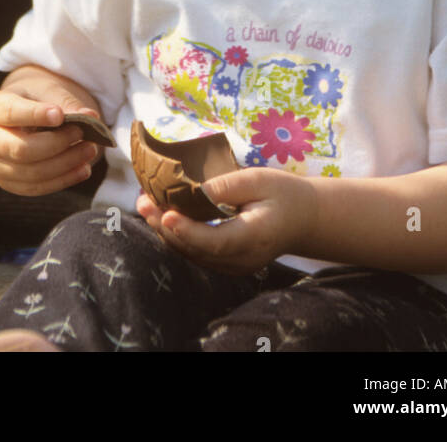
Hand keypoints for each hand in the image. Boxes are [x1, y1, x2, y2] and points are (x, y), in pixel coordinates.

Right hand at [0, 85, 103, 195]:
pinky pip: (38, 188)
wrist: (24, 115)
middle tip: (83, 133)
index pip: (12, 113)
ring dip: (65, 164)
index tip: (60, 115)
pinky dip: (64, 180)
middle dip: (56, 143)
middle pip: (21, 150)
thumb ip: (66, 102)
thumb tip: (91, 116)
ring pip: (32, 173)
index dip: (35, 115)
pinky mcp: (11, 184)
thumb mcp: (46, 91)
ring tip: (90, 149)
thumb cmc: (35, 99)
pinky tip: (84, 169)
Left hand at [136, 167, 316, 274]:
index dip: (188, 231)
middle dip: (165, 227)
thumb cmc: (283, 193)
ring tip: (144, 203)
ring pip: (192, 254)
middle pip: (196, 250)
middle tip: (143, 201)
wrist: (303, 219)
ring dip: (165, 231)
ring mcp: (233, 266)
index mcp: (254, 238)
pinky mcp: (226, 263)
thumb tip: (193, 190)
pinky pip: (196, 253)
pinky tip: (160, 214)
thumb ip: (226, 187)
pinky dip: (176, 234)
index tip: (166, 214)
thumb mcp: (259, 180)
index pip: (216, 241)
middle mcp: (241, 259)